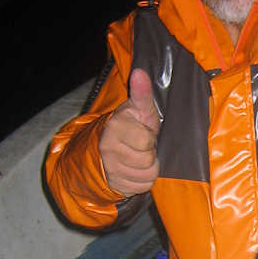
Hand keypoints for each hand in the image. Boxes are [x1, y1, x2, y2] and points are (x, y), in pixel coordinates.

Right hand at [98, 68, 160, 194]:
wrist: (107, 148)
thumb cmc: (130, 125)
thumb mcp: (138, 108)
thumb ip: (141, 93)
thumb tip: (140, 72)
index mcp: (115, 127)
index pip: (146, 141)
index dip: (150, 137)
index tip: (143, 132)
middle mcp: (108, 148)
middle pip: (147, 160)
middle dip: (150, 153)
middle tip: (142, 146)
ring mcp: (110, 169)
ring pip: (147, 175)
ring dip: (149, 167)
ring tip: (140, 156)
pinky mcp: (116, 184)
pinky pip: (143, 186)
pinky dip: (144, 180)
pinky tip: (137, 169)